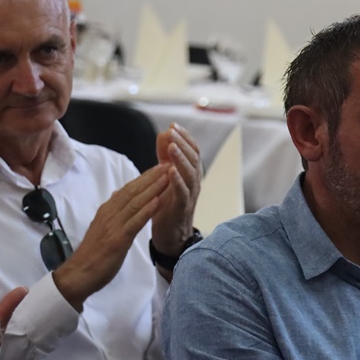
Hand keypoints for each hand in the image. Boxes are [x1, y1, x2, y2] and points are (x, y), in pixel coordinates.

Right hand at [53, 165, 170, 309]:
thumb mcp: (103, 227)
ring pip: (135, 202)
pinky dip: (146, 210)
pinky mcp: (117, 240)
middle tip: (169, 162)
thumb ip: (112, 210)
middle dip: (152, 176)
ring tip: (168, 176)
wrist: (78, 275)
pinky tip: (158, 201)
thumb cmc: (93, 254)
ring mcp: (113, 226)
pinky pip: (134, 222)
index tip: (161, 165)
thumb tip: (119, 193)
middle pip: (134, 190)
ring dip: (153, 188)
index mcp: (108, 211)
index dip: (146, 176)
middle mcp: (110, 214)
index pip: (129, 189)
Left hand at [151, 123, 201, 255]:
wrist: (170, 235)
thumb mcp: (166, 175)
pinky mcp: (182, 208)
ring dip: (181, 158)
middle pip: (194, 158)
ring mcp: (190, 195)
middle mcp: (194, 182)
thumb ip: (166, 156)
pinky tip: (170, 171)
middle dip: (183, 142)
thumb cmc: (167, 204)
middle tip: (171, 130)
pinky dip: (178, 181)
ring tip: (172, 146)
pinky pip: (183, 192)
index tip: (173, 125)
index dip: (185, 137)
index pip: (193, 150)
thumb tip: (164, 133)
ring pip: (191, 173)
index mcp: (191, 173)